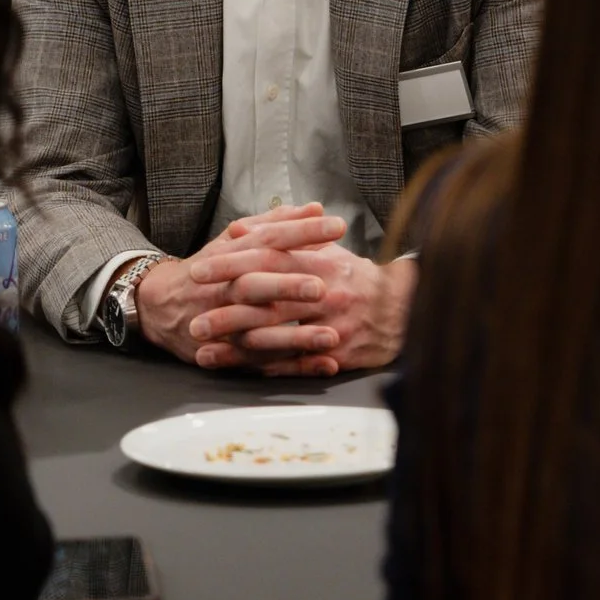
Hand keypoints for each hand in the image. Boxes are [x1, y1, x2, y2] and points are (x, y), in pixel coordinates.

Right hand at [127, 205, 343, 366]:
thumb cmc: (207, 270)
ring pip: (257, 331)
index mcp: (231, 256)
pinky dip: (293, 367)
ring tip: (332, 336)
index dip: (301, 232)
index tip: (337, 226)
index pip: (267, 240)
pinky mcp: (227, 355)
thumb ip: (273, 224)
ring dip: (295, 337)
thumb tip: (313, 208)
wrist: (157, 306)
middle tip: (322, 286)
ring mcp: (222, 325)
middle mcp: (225, 289)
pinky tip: (323, 364)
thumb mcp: (233, 241)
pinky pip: (261, 364)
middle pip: (255, 286)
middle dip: (287, 287)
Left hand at [187, 248, 418, 378]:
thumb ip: (286, 239)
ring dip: (235, 344)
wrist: (407, 310)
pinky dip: (260, 367)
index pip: (268, 261)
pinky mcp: (336, 355)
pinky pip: (293, 363)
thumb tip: (241, 231)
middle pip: (266, 301)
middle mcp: (325, 295)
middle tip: (192, 315)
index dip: (231, 266)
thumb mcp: (328, 250)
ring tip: (202, 347)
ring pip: (275, 337)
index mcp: (321, 264)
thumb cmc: (360, 279)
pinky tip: (235, 367)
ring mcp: (330, 327)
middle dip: (225, 309)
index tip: (199, 270)